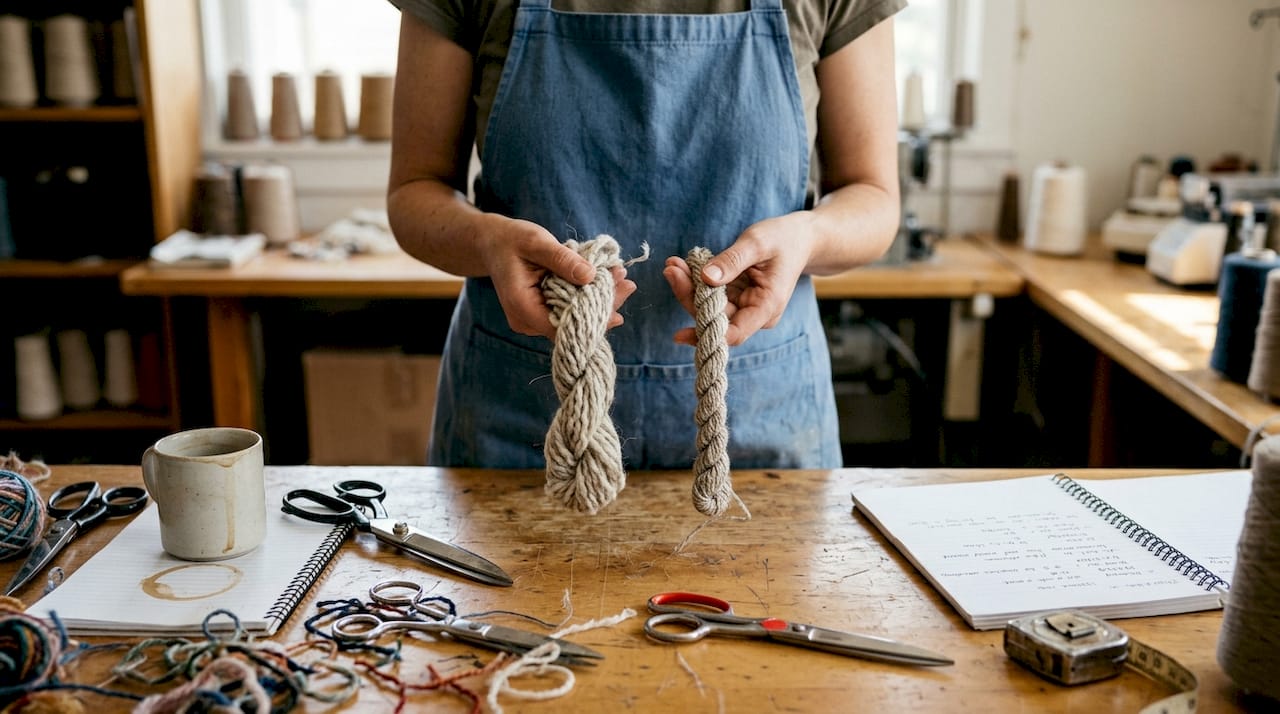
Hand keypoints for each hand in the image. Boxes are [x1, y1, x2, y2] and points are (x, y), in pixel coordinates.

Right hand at [481, 219, 636, 338]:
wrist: (490, 243)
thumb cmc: (510, 239)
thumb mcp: (535, 242)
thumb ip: (562, 259)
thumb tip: (591, 276)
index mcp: (522, 307)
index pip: (563, 326)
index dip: (593, 317)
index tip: (619, 299)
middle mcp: (527, 321)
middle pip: (572, 324)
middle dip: (603, 306)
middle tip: (628, 284)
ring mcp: (534, 320)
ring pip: (573, 318)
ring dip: (599, 300)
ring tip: (624, 280)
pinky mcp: (542, 313)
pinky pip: (569, 310)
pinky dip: (587, 296)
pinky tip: (608, 281)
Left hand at [662, 213, 813, 346]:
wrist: (799, 238)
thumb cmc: (783, 238)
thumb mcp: (758, 243)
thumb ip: (732, 261)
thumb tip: (705, 278)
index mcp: (767, 306)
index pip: (735, 333)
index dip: (707, 336)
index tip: (679, 334)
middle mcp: (755, 313)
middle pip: (715, 319)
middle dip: (689, 297)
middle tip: (671, 270)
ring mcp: (744, 306)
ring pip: (708, 308)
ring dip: (687, 288)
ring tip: (672, 265)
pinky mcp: (735, 297)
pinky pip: (710, 295)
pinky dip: (694, 282)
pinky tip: (679, 266)